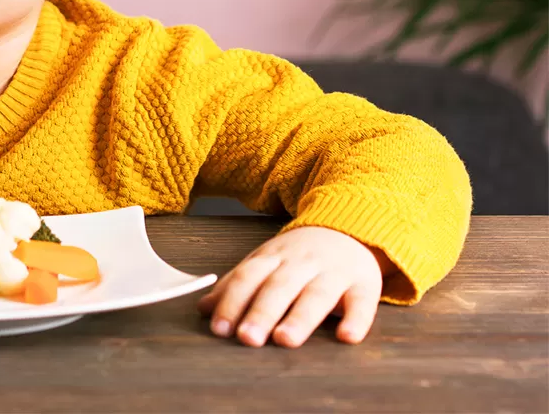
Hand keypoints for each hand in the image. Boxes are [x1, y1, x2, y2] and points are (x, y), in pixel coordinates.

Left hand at [197, 226, 389, 347]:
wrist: (349, 227)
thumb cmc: (299, 255)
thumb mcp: (265, 261)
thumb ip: (237, 284)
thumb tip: (203, 309)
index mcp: (273, 257)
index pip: (248, 278)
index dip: (232, 302)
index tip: (219, 328)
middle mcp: (301, 263)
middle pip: (278, 287)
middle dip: (261, 313)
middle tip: (246, 338)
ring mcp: (334, 272)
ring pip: (316, 295)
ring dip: (300, 318)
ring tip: (284, 340)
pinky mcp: (365, 284)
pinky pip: (362, 302)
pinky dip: (356, 319)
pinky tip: (347, 337)